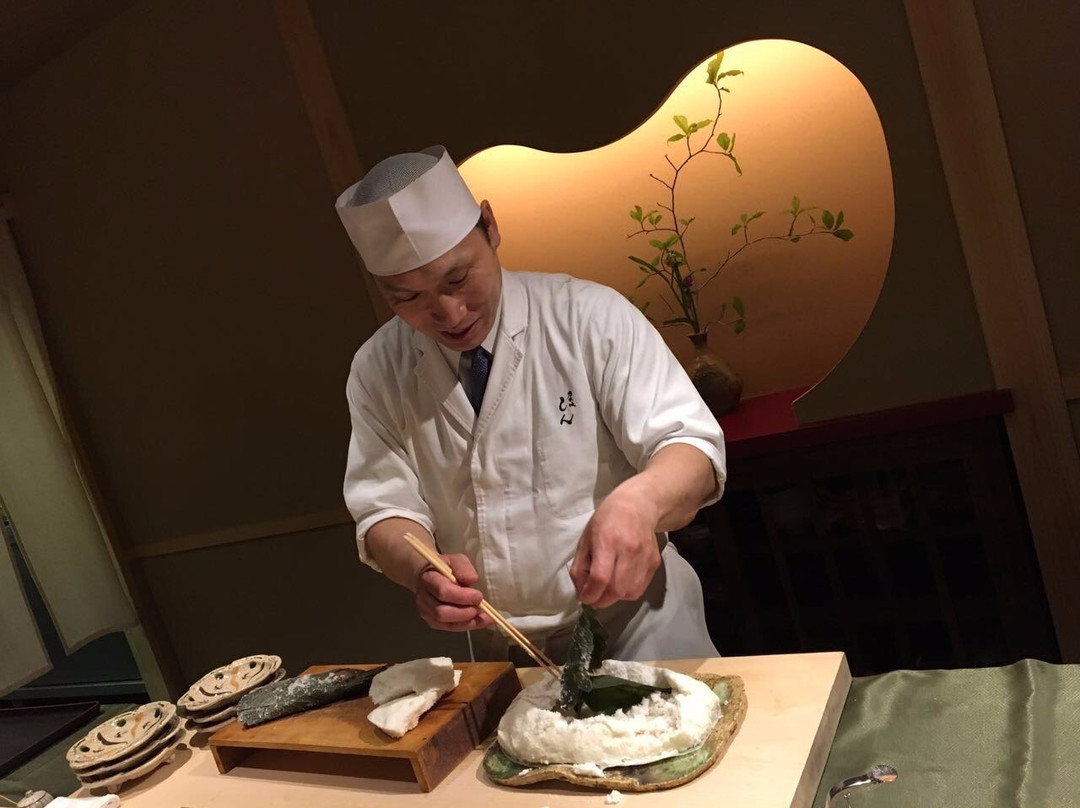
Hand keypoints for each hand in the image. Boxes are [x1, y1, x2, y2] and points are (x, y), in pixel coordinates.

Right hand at [414, 553, 493, 631]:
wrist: (429, 577)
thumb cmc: (445, 568)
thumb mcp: (456, 560)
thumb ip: (463, 567)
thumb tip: (472, 580)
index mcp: (428, 579)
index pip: (443, 591)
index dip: (462, 597)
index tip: (479, 596)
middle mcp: (423, 598)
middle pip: (442, 613)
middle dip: (465, 613)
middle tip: (481, 608)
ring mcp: (426, 612)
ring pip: (447, 624)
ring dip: (468, 621)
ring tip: (484, 616)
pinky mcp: (433, 622)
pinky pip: (451, 628)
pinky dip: (467, 625)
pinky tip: (480, 621)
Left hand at [569, 489, 660, 608]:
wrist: (638, 506)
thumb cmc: (607, 520)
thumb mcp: (585, 539)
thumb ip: (580, 567)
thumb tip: (582, 592)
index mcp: (608, 541)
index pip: (600, 578)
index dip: (590, 594)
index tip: (584, 597)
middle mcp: (629, 550)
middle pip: (616, 590)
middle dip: (601, 600)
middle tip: (594, 596)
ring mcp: (645, 558)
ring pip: (629, 593)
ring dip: (614, 597)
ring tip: (607, 588)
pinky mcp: (655, 563)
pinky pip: (640, 589)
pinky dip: (627, 592)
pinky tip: (620, 581)